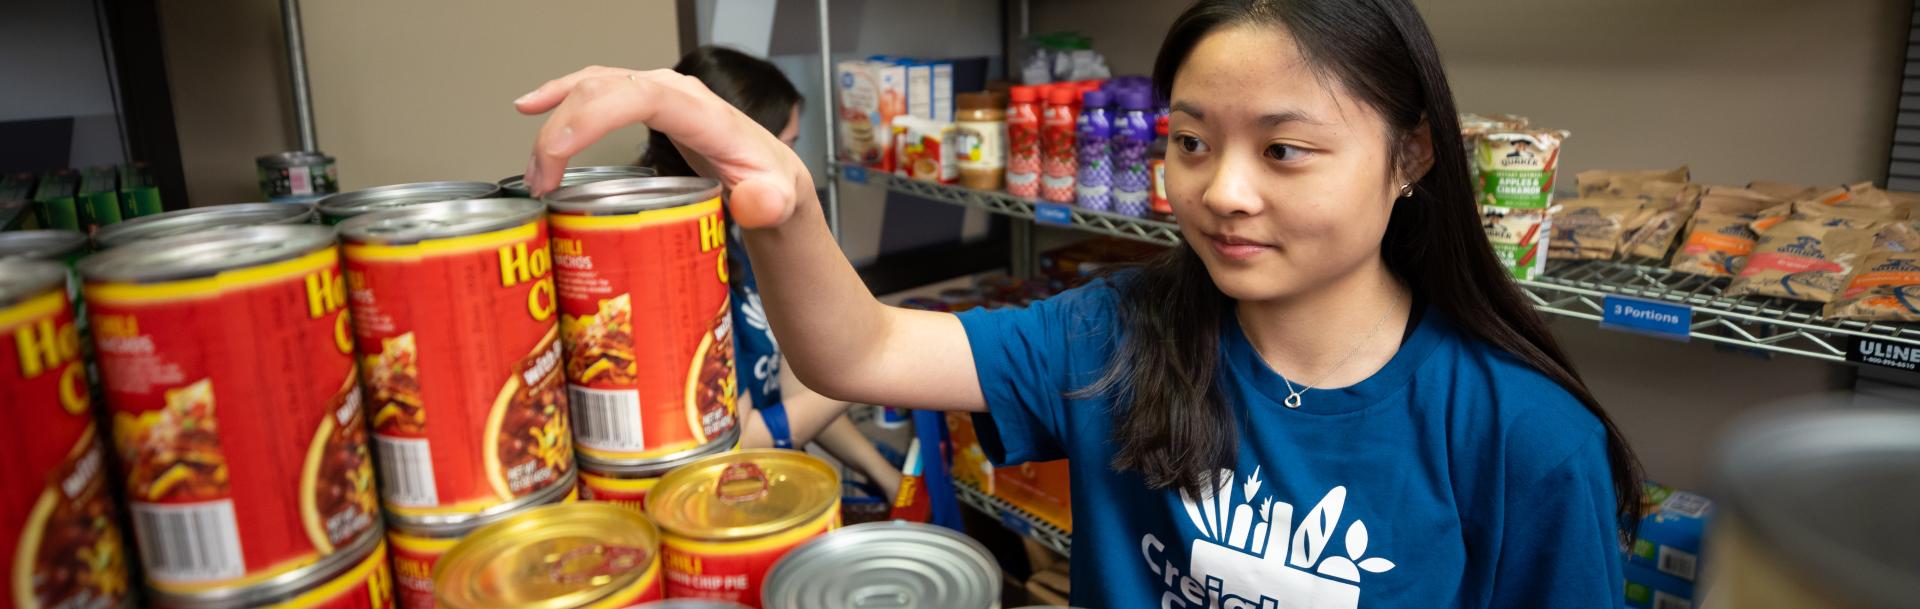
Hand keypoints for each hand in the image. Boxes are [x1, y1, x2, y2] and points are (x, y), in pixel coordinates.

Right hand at [513, 66, 808, 227]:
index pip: (640, 98)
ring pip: (594, 85)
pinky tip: (532, 107)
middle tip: (540, 182)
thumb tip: (754, 204)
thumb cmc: (772, 188)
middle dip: (560, 132)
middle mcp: (678, 93)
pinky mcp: (647, 100)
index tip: (557, 153)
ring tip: (533, 165)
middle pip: (605, 91)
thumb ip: (770, 204)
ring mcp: (660, 92)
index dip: (592, 117)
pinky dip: (561, 95)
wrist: (772, 177)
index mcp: (704, 115)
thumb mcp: (779, 202)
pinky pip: (597, 88)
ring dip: (554, 118)